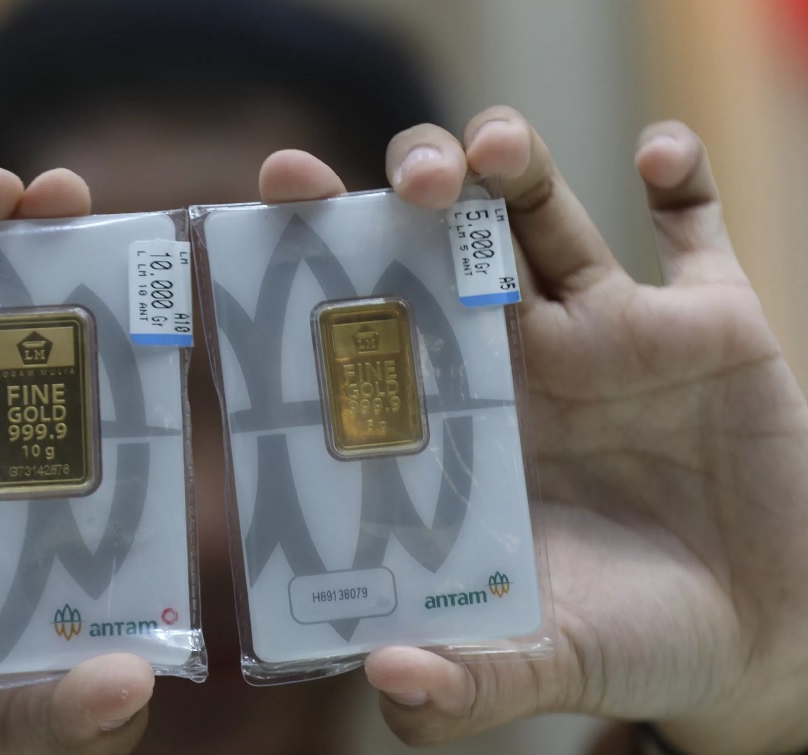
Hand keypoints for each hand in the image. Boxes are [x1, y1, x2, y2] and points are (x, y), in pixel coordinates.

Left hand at [257, 106, 807, 754]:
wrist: (759, 635)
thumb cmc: (630, 640)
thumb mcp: (547, 663)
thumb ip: (471, 683)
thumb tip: (388, 682)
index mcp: (457, 417)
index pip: (372, 312)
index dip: (322, 248)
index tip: (279, 192)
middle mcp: (518, 355)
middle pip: (446, 233)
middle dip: (419, 185)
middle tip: (410, 184)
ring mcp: (611, 330)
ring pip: (545, 213)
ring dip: (516, 163)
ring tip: (493, 148)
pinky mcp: (710, 324)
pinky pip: (695, 229)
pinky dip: (680, 180)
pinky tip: (658, 155)